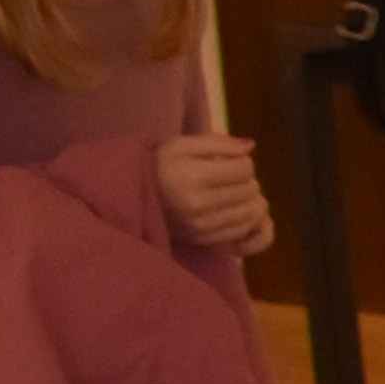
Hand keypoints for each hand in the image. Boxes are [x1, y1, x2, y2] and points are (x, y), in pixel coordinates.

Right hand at [152, 130, 272, 257]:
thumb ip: (218, 142)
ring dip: (250, 200)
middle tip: (232, 177)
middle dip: (247, 180)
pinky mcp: (203, 241)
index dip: (243, 162)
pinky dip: (246, 219)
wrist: (133, 196)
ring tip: (234, 191)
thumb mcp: (182, 145)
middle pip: (250, 191)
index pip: (244, 169)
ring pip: (251, 213)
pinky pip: (242, 231)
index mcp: (193, 176)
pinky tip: (233, 208)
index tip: (231, 161)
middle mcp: (198, 205)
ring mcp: (202, 226)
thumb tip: (251, 146)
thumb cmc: (160, 165)